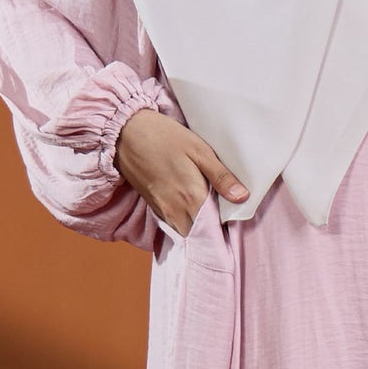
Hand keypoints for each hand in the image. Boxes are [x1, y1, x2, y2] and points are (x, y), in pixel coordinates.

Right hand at [115, 107, 248, 235]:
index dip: (227, 230)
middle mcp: (176, 211)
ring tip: (212, 215)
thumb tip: (242, 197)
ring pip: (187, 232)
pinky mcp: (154, 208)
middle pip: (201, 235)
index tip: (237, 224)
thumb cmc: (164, 137)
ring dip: (200, 229)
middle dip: (214, 232)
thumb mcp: (199, 150)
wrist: (125, 133)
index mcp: (192, 197)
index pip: (215, 229)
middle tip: (227, 220)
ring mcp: (163, 212)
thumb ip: (221, 176)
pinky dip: (186, 222)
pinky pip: (174, 224)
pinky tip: (194, 209)